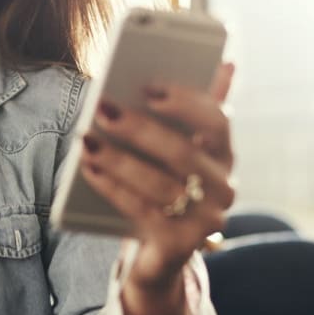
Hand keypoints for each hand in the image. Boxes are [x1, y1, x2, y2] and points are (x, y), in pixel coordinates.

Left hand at [81, 63, 235, 314]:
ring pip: (162, 185)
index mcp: (224, 155)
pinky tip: (88, 168)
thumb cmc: (164, 184)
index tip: (148, 88)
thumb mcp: (177, 146)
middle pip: (183, 153)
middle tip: (103, 109)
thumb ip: (191, 109)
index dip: (185, 103)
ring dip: (120, 160)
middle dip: (140, 129)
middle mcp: (223, 187)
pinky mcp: (181, 245)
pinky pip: (143, 212)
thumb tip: (225, 64)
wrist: (159, 251)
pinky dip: (112, 187)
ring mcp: (206, 220)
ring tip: (88, 140)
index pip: (217, 121)